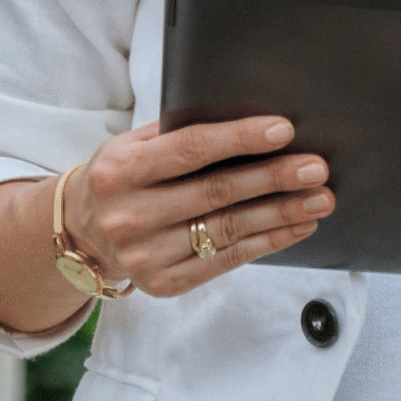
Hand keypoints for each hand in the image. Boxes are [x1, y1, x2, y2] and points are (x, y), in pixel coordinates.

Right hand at [66, 114, 334, 297]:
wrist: (81, 233)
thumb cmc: (123, 177)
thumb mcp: (132, 145)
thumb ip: (179, 132)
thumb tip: (249, 117)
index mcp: (120, 170)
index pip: (189, 149)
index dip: (239, 139)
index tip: (284, 130)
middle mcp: (128, 215)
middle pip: (216, 193)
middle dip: (273, 179)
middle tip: (316, 169)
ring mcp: (145, 255)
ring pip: (228, 230)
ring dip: (281, 214)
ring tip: (319, 199)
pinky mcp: (164, 283)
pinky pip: (227, 260)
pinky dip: (268, 242)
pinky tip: (297, 226)